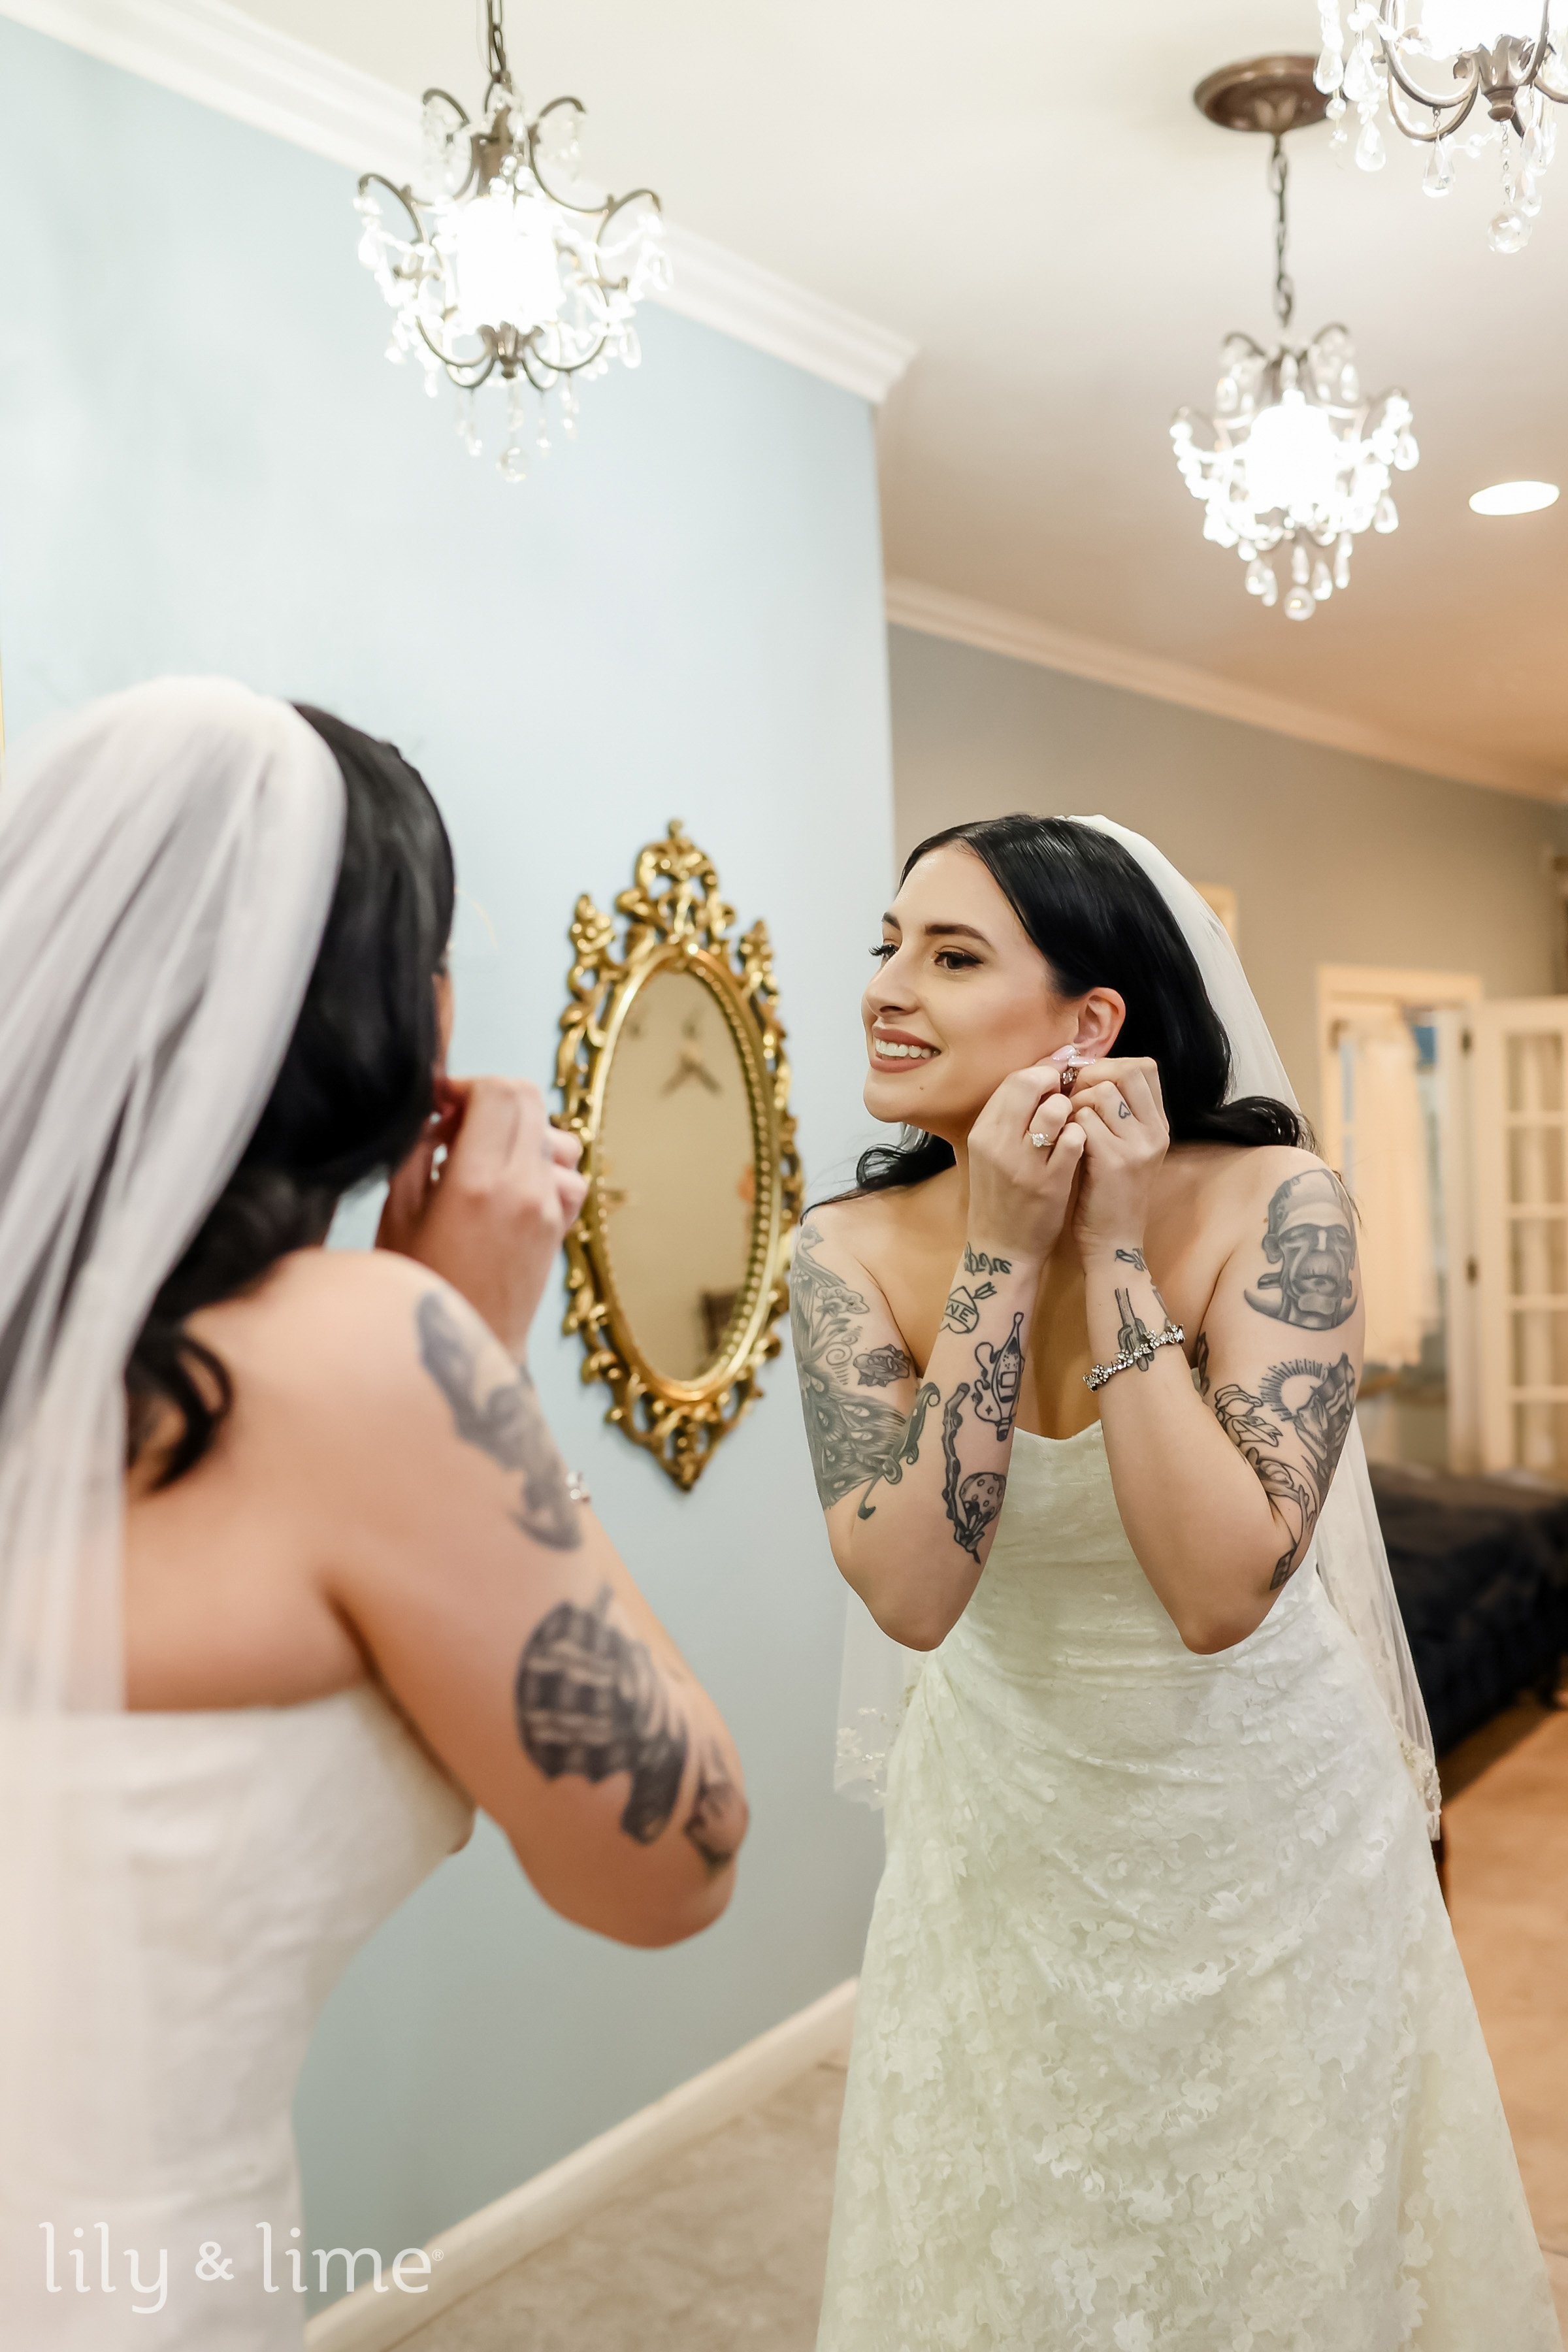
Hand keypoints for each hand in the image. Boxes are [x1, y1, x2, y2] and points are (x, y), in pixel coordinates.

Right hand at [377, 1077, 586, 1357]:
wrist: (467, 1347)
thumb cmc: (422, 1287)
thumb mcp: (397, 1212)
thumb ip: (418, 1150)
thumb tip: (440, 1112)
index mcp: (476, 1181)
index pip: (496, 1093)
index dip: (466, 1084)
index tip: (440, 1101)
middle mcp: (524, 1188)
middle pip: (529, 1100)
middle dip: (490, 1097)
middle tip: (456, 1122)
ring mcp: (550, 1207)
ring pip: (555, 1133)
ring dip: (520, 1131)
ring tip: (482, 1158)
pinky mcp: (562, 1224)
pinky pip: (568, 1173)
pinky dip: (544, 1166)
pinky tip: (511, 1187)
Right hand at [964, 1061, 1086, 1267]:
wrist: (1002, 1249)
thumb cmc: (1000, 1196)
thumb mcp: (991, 1153)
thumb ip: (1010, 1118)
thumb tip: (1041, 1077)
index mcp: (982, 1132)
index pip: (1013, 1080)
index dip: (1041, 1070)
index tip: (1058, 1074)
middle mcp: (998, 1143)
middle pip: (1030, 1084)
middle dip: (1056, 1082)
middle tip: (1069, 1092)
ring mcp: (1023, 1163)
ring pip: (1055, 1109)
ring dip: (1070, 1108)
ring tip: (1072, 1121)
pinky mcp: (1050, 1183)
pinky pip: (1074, 1140)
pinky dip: (1081, 1135)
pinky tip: (1079, 1144)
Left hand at [1065, 1058, 1169, 1262]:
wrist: (1112, 1244)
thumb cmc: (1109, 1196)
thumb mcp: (1125, 1151)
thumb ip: (1116, 1115)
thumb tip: (1087, 1073)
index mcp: (1159, 1126)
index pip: (1145, 1068)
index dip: (1110, 1065)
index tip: (1086, 1082)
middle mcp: (1154, 1132)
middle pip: (1126, 1071)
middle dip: (1091, 1076)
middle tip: (1072, 1097)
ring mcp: (1136, 1146)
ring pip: (1101, 1092)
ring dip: (1074, 1102)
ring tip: (1066, 1124)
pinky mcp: (1113, 1161)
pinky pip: (1083, 1120)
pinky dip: (1066, 1124)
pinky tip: (1061, 1142)